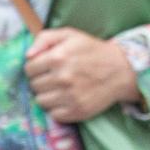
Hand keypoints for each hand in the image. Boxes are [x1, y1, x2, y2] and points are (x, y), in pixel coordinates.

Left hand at [24, 28, 140, 123]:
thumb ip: (44, 38)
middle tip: (55, 77)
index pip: (29, 69)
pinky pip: (53, 114)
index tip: (46, 67)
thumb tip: (28, 55)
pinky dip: (57, 108)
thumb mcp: (70, 35)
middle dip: (42, 81)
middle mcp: (62, 78)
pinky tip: (67, 99)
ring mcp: (70, 96)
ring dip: (48, 95)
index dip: (36, 67)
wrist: (121, 70)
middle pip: (34, 86)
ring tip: (61, 88)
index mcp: (58, 57)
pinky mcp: (77, 111)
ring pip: (41, 101)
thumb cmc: (93, 51)